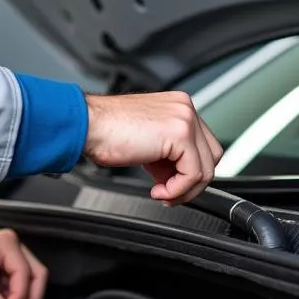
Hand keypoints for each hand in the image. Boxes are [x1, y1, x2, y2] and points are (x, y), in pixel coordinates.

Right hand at [84, 91, 222, 203]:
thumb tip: (178, 174)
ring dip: (184, 189)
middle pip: (211, 156)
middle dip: (191, 181)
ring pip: (205, 167)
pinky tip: (158, 190)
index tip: (170, 184)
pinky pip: (193, 173)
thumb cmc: (105, 131)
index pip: (202, 144)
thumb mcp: (146, 140)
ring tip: (161, 193)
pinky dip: (178, 189)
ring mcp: (185, 118)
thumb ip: (168, 152)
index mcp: (178, 105)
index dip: (188, 170)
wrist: (88, 124)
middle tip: (168, 192)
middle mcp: (185, 107)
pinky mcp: (180, 133)